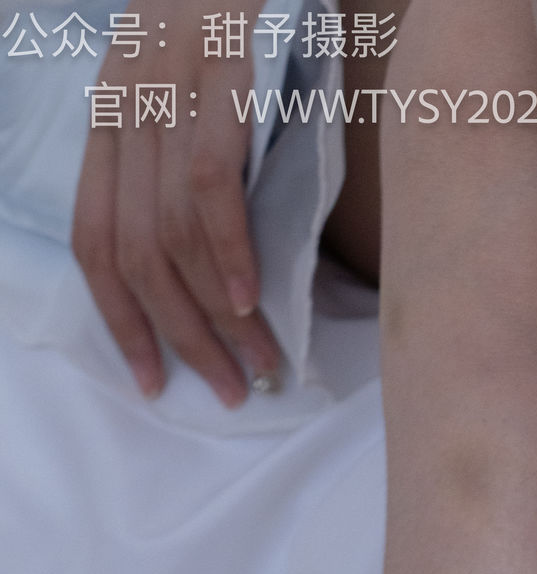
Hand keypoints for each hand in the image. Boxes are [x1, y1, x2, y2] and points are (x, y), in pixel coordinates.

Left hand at [71, 0, 284, 407]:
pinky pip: (207, 183)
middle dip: (179, 336)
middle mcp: (127, 99)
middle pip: (131, 251)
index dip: (121, 321)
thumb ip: (193, 159)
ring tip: (259, 362)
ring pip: (168, 231)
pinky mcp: (216, 73)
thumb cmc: (253, 11)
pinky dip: (228, 251)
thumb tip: (222, 268)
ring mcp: (167, 85)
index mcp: (113, 109)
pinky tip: (253, 301)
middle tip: (229, 388)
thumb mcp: (198, 85)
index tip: (155, 382)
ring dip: (216, 314)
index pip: (94, 238)